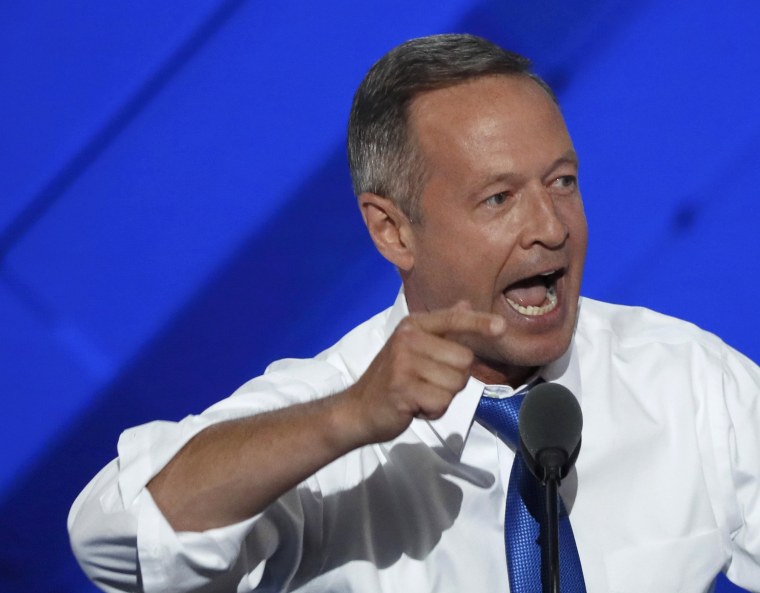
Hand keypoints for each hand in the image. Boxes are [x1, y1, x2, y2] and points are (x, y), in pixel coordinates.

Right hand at [339, 302, 505, 444]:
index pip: (453, 319)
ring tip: (420, 394)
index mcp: (413, 326)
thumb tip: (465, 304)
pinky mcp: (402, 388)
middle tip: (427, 383)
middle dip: (454, 378)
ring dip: (444, 396)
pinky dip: (434, 410)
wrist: (358, 409)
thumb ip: (442, 327)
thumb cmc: (392, 379)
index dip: (480, 323)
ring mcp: (404, 363)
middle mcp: (408, 339)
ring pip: (456, 382)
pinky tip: (415, 406)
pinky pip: (442, 401)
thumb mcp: (414, 347)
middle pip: (464, 358)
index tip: (502, 327)